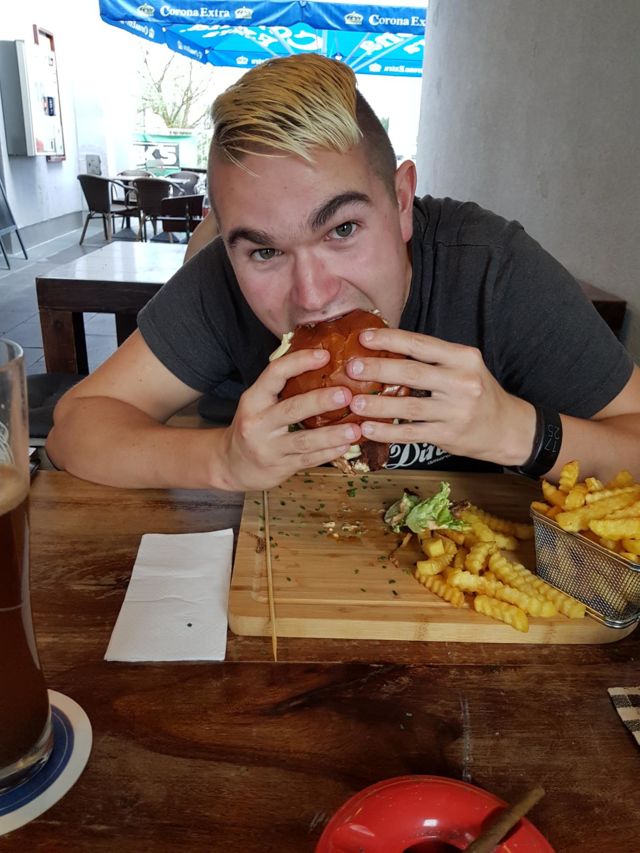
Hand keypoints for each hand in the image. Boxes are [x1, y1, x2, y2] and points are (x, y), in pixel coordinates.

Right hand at [215, 348, 361, 490]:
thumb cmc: (254, 426)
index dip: (299, 362)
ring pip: (304, 440)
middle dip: (321, 401)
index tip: (324, 355)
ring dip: (332, 434)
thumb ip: (281, 387)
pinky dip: (329, 453)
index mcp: (253, 400)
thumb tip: (321, 359)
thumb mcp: (258, 403)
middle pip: (292, 409)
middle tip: (346, 395)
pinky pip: (308, 460)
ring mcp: (268, 448)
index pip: (274, 374)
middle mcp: (257, 423)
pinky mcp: (279, 467)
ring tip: (355, 429)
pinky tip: (346, 446)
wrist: (232, 465)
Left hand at [343, 327, 535, 466]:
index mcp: (463, 358)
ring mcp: (456, 411)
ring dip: (377, 405)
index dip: (390, 339)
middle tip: (352, 368)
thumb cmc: (477, 392)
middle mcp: (462, 382)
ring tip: (353, 402)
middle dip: (378, 369)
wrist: (507, 428)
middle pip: (412, 373)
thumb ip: (432, 359)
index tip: (364, 338)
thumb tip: (385, 348)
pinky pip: (411, 432)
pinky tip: (368, 429)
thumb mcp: (464, 367)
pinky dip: (387, 432)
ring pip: (408, 406)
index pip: (421, 344)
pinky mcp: (449, 435)